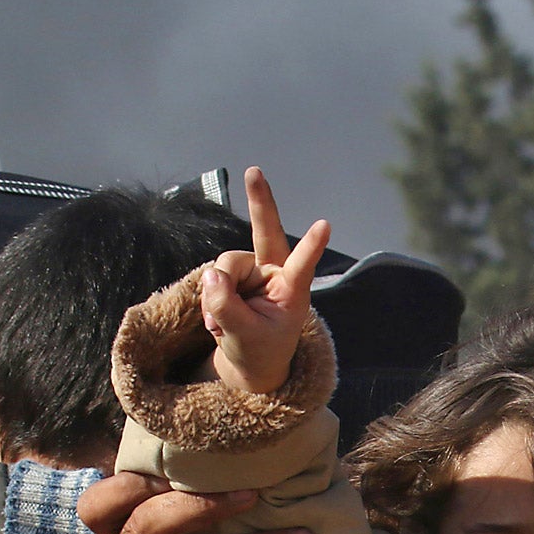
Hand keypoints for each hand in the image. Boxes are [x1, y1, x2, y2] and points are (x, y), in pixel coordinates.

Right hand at [199, 168, 330, 394]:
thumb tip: (209, 275)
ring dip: (215, 296)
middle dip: (260, 202)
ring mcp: (253, 270)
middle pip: (264, 234)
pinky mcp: (232, 273)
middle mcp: (274, 273)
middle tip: (254, 171)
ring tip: (221, 325)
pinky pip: (211, 276)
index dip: (311, 246)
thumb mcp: (244, 338)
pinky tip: (216, 320)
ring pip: (224, 263)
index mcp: (292, 291)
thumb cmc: (259, 352)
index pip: (302, 266)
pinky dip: (208, 300)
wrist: (248, 362)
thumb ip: (226, 308)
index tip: (325, 225)